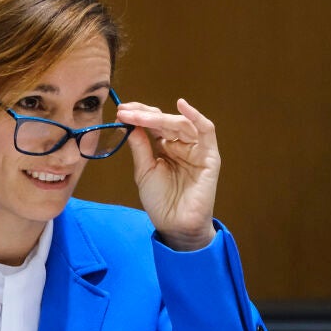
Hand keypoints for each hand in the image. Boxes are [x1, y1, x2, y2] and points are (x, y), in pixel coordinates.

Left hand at [116, 99, 219, 250]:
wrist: (175, 225)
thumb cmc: (160, 202)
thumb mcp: (144, 170)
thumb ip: (140, 146)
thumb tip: (129, 122)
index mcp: (166, 147)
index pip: (153, 124)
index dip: (138, 116)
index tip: (120, 112)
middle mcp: (181, 145)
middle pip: (164, 121)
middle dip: (143, 114)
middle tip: (125, 111)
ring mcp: (196, 149)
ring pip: (180, 123)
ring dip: (159, 117)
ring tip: (139, 114)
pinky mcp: (209, 156)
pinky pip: (206, 131)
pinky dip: (196, 116)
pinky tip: (182, 106)